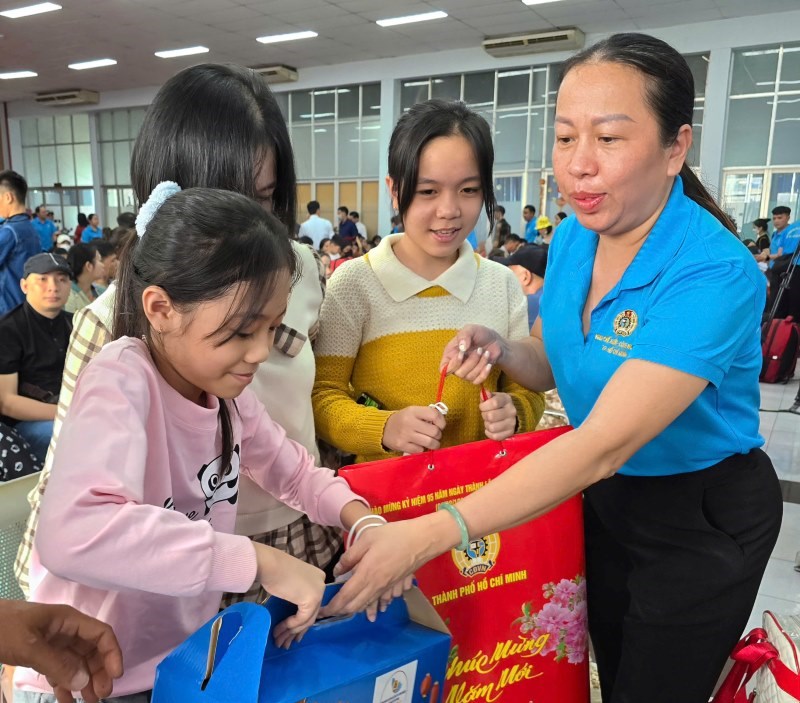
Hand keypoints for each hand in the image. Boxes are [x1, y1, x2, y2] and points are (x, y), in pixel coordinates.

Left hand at [0, 600, 122, 702]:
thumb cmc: (2, 628)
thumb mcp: (28, 645)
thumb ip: (57, 664)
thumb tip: (84, 682)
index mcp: (68, 620)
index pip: (101, 633)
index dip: (112, 653)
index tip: (115, 676)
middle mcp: (65, 631)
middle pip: (92, 650)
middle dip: (99, 672)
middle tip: (101, 696)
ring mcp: (53, 643)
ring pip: (77, 662)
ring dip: (85, 681)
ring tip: (90, 701)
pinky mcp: (40, 655)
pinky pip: (59, 671)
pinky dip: (65, 686)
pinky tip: (69, 701)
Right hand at [253, 544, 325, 648]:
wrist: (269, 565)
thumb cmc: (273, 570)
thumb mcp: (290, 584)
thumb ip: (297, 595)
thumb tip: (295, 617)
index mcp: (318, 577)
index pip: (312, 604)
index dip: (302, 621)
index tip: (293, 633)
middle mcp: (321, 584)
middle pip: (311, 613)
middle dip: (297, 630)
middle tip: (286, 642)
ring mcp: (319, 591)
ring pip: (307, 619)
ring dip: (291, 632)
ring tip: (279, 642)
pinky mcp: (312, 600)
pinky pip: (301, 619)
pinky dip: (289, 627)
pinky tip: (278, 632)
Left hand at [320, 519, 439, 617]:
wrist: (422, 540)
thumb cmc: (394, 536)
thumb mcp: (368, 539)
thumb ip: (350, 556)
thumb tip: (337, 571)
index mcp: (367, 574)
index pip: (345, 597)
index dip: (332, 606)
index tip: (321, 611)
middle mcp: (376, 586)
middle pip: (355, 606)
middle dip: (340, 611)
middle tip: (328, 611)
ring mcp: (387, 588)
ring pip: (367, 605)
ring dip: (353, 610)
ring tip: (343, 610)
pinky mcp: (394, 586)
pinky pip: (378, 601)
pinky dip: (369, 606)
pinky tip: (368, 607)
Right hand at [382, 406, 445, 453]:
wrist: (382, 428)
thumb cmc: (402, 419)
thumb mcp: (412, 412)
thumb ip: (426, 415)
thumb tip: (442, 423)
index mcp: (413, 411)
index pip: (434, 415)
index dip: (442, 422)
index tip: (441, 426)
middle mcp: (409, 422)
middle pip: (434, 431)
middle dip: (438, 435)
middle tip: (434, 435)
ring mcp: (405, 435)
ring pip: (430, 443)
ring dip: (434, 444)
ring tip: (431, 442)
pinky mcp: (402, 445)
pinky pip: (420, 450)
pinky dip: (422, 449)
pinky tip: (418, 445)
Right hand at [440, 325, 508, 384]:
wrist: (494, 341)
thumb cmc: (479, 334)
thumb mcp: (471, 329)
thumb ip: (464, 335)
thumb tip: (462, 347)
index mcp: (450, 354)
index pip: (443, 368)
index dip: (452, 364)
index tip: (461, 353)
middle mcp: (456, 365)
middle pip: (458, 373)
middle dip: (471, 361)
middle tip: (479, 349)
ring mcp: (466, 372)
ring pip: (469, 376)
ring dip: (480, 364)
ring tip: (486, 353)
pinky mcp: (476, 376)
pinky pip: (478, 381)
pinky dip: (484, 373)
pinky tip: (488, 364)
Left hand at [480, 392, 516, 440]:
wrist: (511, 413)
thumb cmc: (498, 404)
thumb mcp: (493, 397)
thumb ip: (487, 395)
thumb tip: (483, 393)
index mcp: (506, 400)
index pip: (494, 403)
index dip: (484, 406)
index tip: (482, 407)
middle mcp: (511, 411)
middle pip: (491, 416)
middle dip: (484, 415)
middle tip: (486, 414)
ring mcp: (512, 423)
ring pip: (492, 427)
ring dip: (487, 425)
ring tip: (489, 421)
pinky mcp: (510, 433)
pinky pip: (495, 436)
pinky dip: (489, 433)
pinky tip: (490, 428)